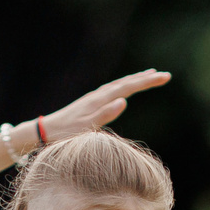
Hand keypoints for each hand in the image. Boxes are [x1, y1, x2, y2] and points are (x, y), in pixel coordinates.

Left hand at [39, 70, 170, 141]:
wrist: (44, 132)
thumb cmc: (66, 134)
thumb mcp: (87, 127)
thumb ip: (105, 114)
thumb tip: (124, 101)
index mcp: (100, 100)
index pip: (129, 87)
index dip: (148, 82)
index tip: (165, 77)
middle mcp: (97, 95)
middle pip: (126, 82)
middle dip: (145, 79)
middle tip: (164, 75)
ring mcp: (93, 98)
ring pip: (119, 85)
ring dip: (134, 80)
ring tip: (149, 76)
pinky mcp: (90, 103)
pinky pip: (112, 90)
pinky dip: (123, 86)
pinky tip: (124, 89)